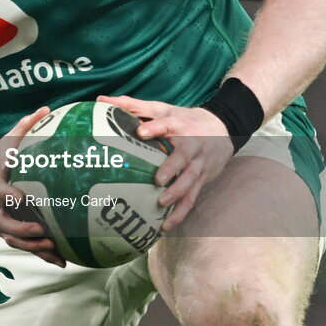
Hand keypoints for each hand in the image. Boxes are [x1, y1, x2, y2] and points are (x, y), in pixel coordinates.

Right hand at [0, 107, 65, 267]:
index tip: (25, 199)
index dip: (10, 197)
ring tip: (56, 252)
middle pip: (4, 223)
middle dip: (24, 230)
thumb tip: (46, 109)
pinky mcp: (2, 231)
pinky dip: (39, 255)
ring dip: (33, 249)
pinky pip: (20, 246)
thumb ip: (22, 128)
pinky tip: (60, 261)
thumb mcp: (0, 144)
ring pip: (12, 239)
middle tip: (45, 232)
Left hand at [97, 95, 233, 230]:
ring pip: (190, 181)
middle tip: (156, 179)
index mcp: (179, 125)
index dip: (155, 128)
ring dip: (177, 194)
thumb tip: (101, 99)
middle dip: (171, 168)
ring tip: (160, 205)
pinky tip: (166, 226)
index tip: (141, 131)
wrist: (223, 129)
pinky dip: (181, 213)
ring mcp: (198, 165)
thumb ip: (133, 105)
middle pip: (183, 157)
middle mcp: (192, 145)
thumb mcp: (163, 108)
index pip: (167, 124)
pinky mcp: (201, 180)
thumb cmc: (184, 119)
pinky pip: (192, 198)